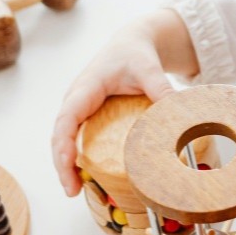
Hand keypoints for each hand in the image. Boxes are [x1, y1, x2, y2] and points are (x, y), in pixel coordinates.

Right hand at [51, 10, 195, 195]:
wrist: (132, 44)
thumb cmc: (135, 54)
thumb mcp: (148, 68)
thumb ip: (160, 87)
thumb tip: (176, 109)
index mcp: (85, 89)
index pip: (67, 119)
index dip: (64, 144)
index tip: (68, 165)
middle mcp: (76, 101)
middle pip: (60, 136)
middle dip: (62, 164)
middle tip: (72, 191)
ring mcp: (80, 110)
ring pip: (65, 141)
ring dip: (68, 165)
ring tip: (75, 191)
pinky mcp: (88, 117)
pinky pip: (78, 140)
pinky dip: (79, 158)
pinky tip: (88, 178)